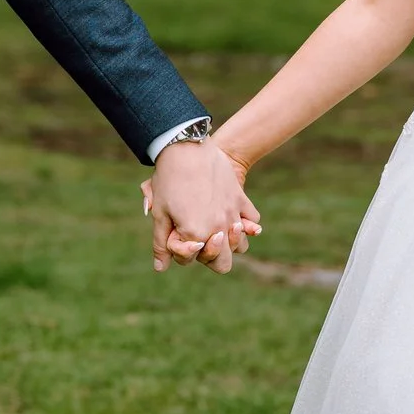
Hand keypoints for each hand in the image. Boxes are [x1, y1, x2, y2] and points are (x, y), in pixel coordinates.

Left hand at [142, 139, 260, 274]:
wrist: (186, 146)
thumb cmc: (168, 179)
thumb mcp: (160, 213)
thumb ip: (161, 244)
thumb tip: (160, 268)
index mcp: (196, 235)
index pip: (190, 259)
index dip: (178, 249)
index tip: (174, 231)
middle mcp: (218, 229)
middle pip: (223, 264)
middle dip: (210, 258)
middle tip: (198, 239)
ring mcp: (233, 214)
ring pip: (241, 246)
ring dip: (230, 243)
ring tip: (216, 229)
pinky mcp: (241, 199)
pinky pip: (253, 222)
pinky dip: (247, 224)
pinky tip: (234, 218)